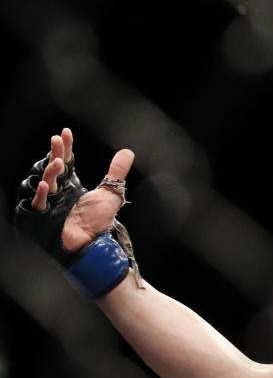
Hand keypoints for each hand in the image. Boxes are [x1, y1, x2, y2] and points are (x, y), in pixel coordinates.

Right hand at [29, 127, 133, 251]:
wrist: (93, 244)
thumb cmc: (98, 221)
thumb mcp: (110, 193)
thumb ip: (116, 172)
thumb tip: (127, 152)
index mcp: (71, 183)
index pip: (66, 160)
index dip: (65, 147)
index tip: (66, 133)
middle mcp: (59, 190)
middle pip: (53, 168)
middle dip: (54, 153)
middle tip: (56, 140)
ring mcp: (51, 201)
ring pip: (46, 182)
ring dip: (50, 171)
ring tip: (57, 162)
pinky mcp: (45, 215)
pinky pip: (39, 202)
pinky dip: (42, 194)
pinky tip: (46, 184)